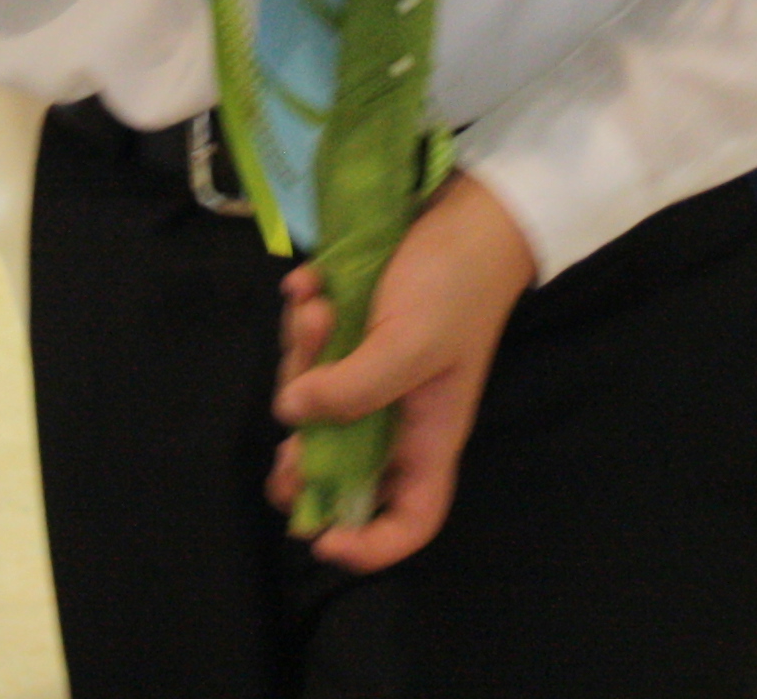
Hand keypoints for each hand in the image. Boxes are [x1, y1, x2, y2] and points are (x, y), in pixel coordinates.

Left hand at [268, 171, 537, 570]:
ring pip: (313, 399)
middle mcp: (397, 415)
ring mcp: (372, 374)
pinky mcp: (352, 334)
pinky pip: (309, 347)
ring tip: (313, 309)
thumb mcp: (410, 342)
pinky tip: (308, 285)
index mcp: (427, 436)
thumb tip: (292, 414)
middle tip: (288, 429)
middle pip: (338, 466)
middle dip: (303, 450)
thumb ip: (354, 389)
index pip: (408, 520)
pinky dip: (302, 320)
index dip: (368, 545)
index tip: (321, 537)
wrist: (468, 210)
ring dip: (301, 356)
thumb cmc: (454, 284)